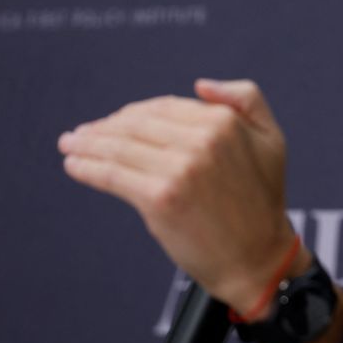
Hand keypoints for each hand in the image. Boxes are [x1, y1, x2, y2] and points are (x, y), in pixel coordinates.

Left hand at [57, 78, 296, 312]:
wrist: (258, 258)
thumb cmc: (263, 201)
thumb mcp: (272, 139)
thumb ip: (246, 100)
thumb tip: (200, 84)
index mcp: (225, 122)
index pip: (165, 108)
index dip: (134, 112)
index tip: (115, 120)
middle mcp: (202, 140)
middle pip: (137, 124)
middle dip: (105, 126)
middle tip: (82, 133)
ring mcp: (180, 169)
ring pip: (121, 147)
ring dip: (87, 143)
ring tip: (70, 144)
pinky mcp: (160, 198)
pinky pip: (113, 174)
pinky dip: (87, 167)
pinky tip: (74, 164)